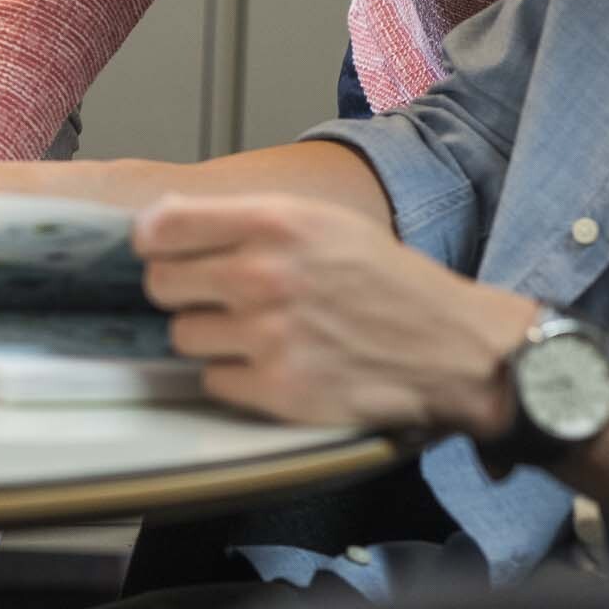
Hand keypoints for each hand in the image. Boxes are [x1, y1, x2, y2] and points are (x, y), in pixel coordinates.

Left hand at [136, 194, 535, 437]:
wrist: (452, 350)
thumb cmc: (386, 281)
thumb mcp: (321, 221)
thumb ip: (244, 218)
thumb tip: (161, 221)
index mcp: (274, 222)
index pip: (161, 228)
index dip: (156, 243)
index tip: (166, 252)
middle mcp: (265, 274)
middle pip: (162, 285)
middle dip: (187, 291)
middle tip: (223, 296)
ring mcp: (269, 336)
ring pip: (183, 336)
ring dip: (210, 336)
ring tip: (258, 331)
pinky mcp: (278, 390)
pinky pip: (212, 381)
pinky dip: (234, 377)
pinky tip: (273, 364)